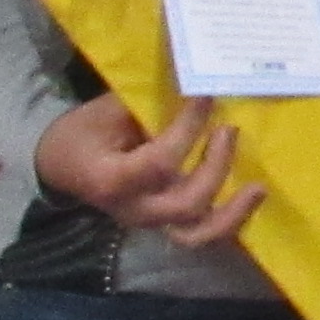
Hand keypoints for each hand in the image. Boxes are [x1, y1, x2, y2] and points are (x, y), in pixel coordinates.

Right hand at [34, 94, 262, 249]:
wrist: (62, 165)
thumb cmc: (84, 133)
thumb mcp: (105, 111)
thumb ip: (146, 105)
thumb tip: (194, 84)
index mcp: (111, 180)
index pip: (160, 162)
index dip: (188, 129)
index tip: (206, 97)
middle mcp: (133, 209)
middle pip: (186, 203)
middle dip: (216, 167)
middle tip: (229, 130)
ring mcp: (150, 222)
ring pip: (197, 234)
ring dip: (232, 213)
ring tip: (258, 188)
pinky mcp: (164, 225)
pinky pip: (200, 234)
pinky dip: (228, 221)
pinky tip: (248, 199)